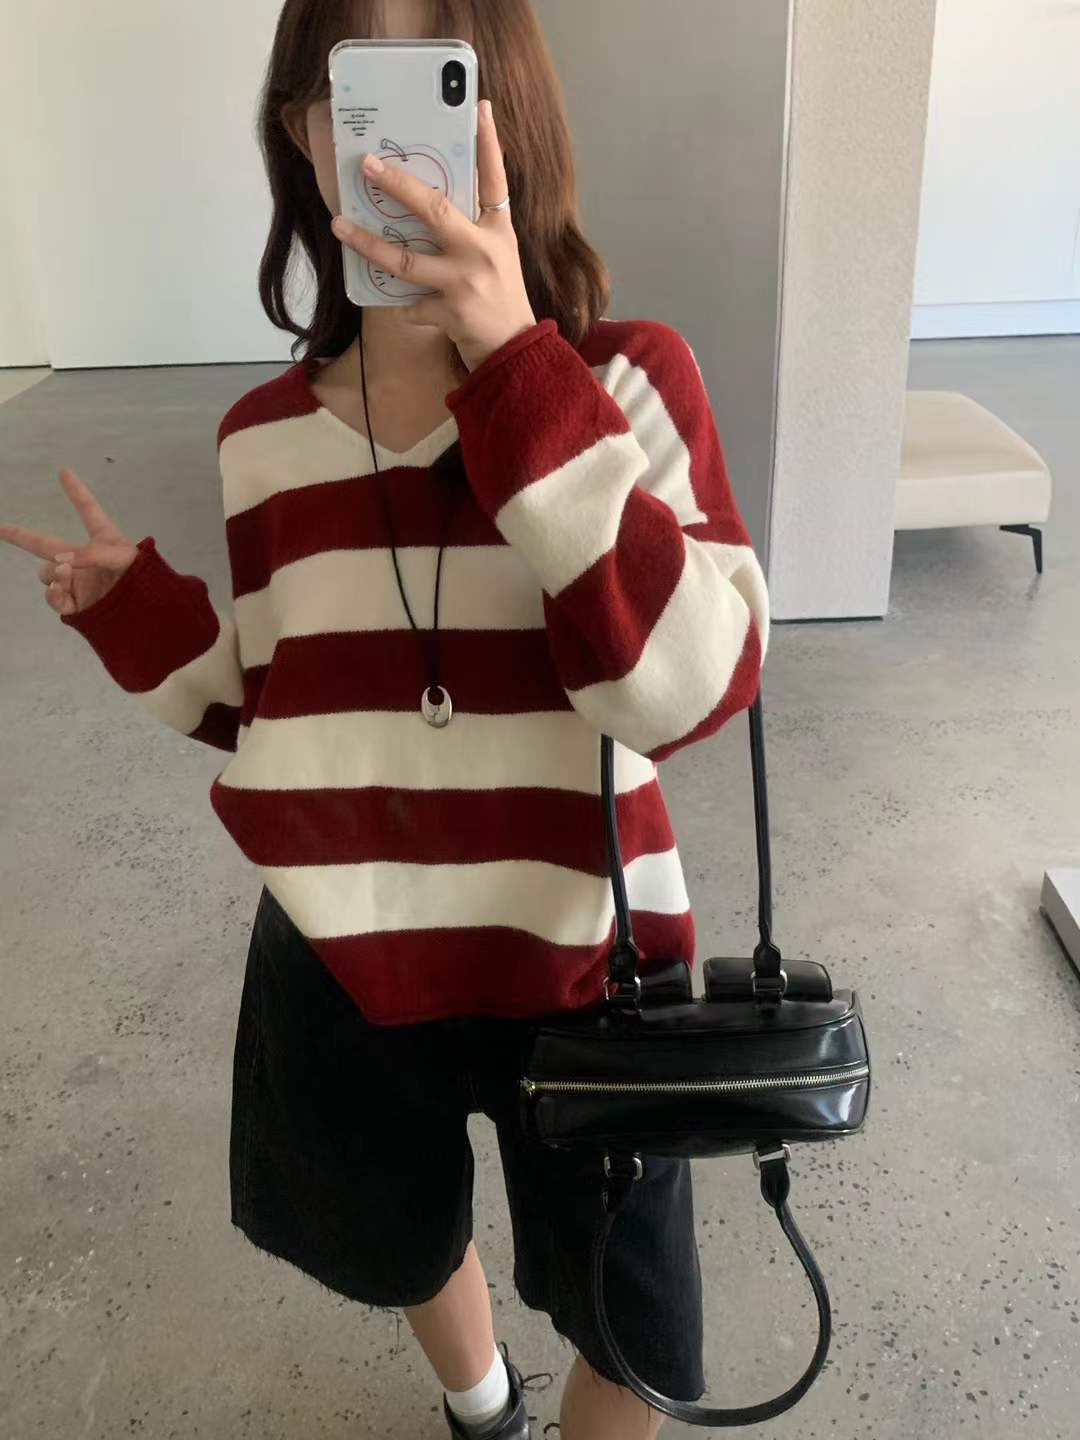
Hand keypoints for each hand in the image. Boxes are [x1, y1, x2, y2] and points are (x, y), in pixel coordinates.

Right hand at [0, 468, 137, 617]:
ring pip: (46, 573)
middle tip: (0, 528)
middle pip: (45, 544)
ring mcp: (77, 582)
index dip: (77, 491)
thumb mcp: (122, 558)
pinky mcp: (75, 604)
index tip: (64, 471)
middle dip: (20, 535)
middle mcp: (84, 560)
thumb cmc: (143, 579)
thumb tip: (59, 563)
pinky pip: (53, 597)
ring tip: (66, 573)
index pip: (88, 511)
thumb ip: (91, 554)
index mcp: (103, 540)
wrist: (149, 613)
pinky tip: (61, 591)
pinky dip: (54, 594)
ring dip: (51, 572)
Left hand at [330, 98, 537, 371]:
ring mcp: (464, 282)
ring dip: (368, 243)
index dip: (488, 143)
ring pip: (405, 259)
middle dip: (398, 185)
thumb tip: (429, 201)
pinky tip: (395, 304)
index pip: (495, 179)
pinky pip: (409, 303)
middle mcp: (483, 251)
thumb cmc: (500, 299)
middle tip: (368, 164)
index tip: (479, 107)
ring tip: (340, 226)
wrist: (515, 351)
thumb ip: (473, 228)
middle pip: (435, 210)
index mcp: (498, 230)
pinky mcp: (450, 313)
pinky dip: (400, 304)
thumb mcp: (499, 255)